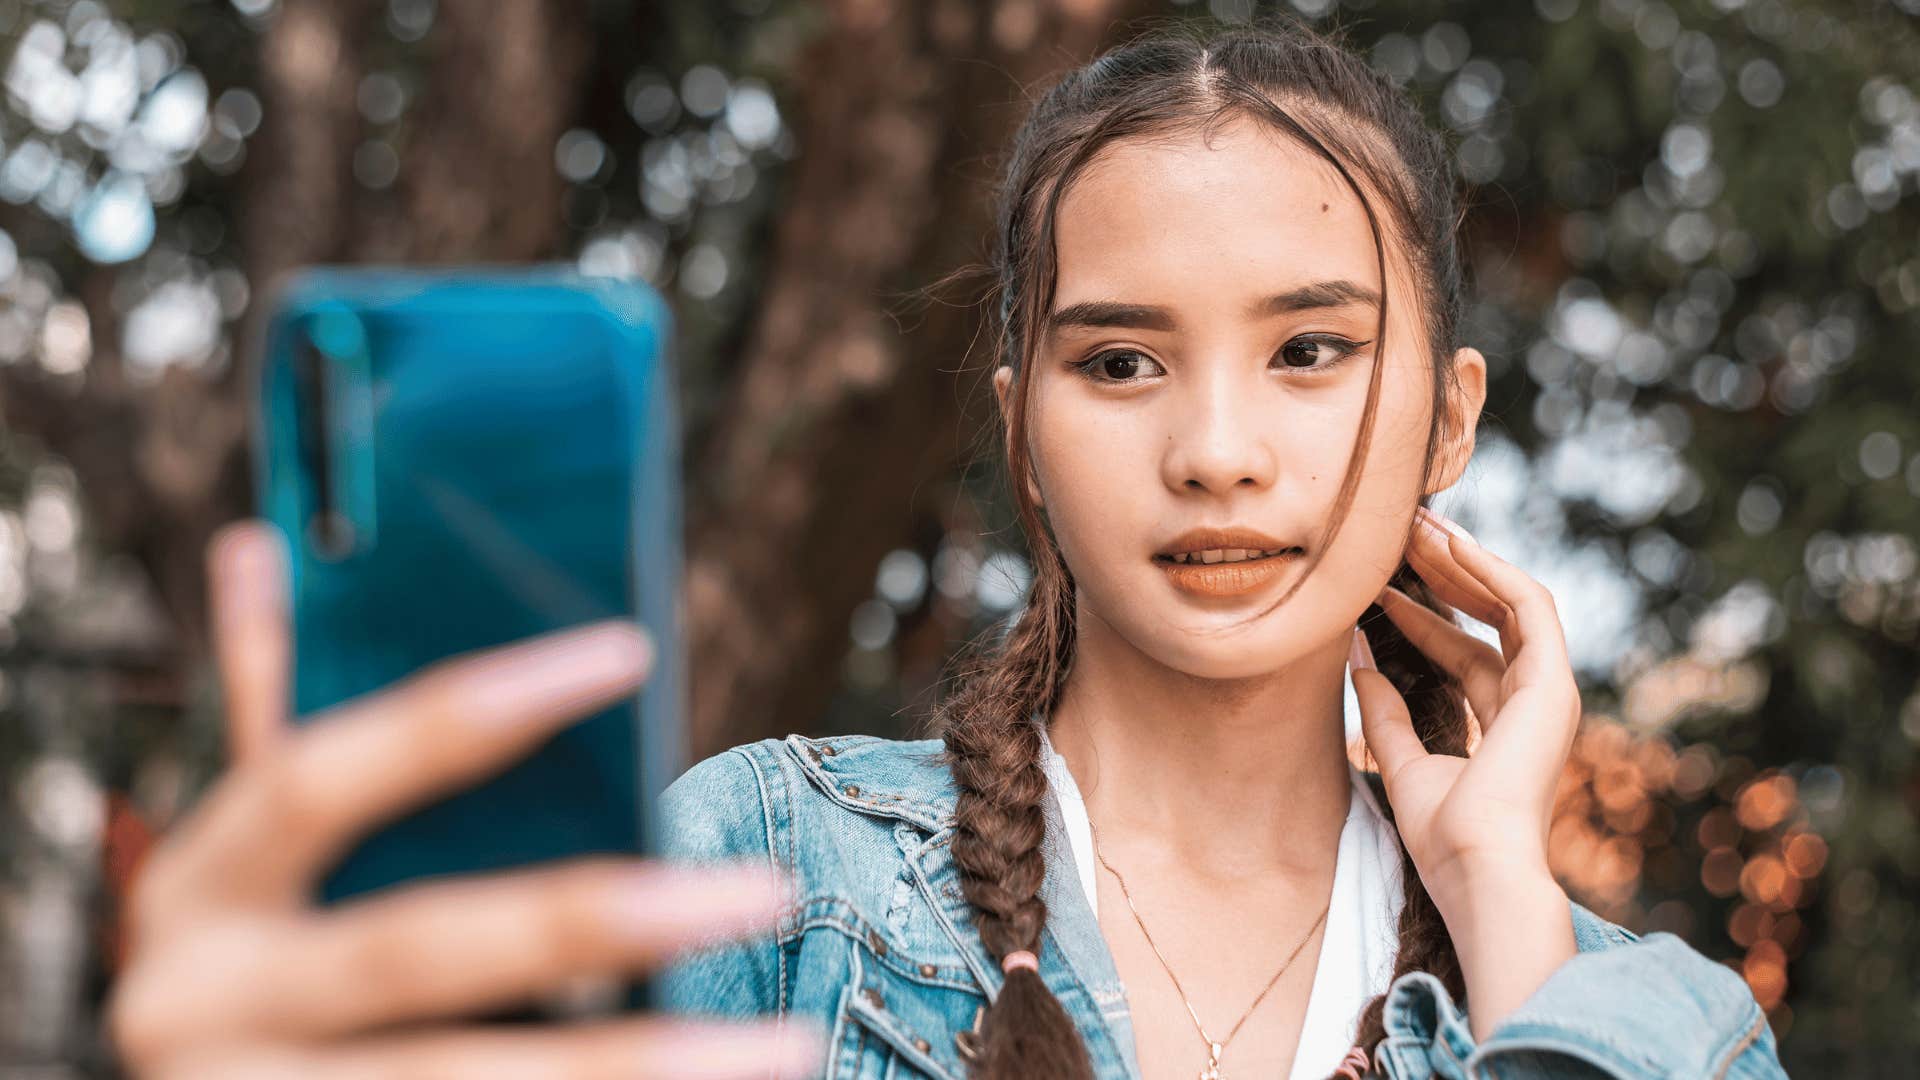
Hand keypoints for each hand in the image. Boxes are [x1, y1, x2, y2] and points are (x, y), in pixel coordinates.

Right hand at [107, 520, 820, 1079]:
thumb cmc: (251, 966)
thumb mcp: (244, 856)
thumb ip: (273, 715)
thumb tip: (267, 541)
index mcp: (196, 887)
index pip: (326, 773)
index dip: (471, 710)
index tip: (625, 650)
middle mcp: (196, 1004)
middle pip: (418, 950)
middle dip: (597, 920)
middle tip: (767, 888)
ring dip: (639, 1063)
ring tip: (788, 1046)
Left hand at [1349, 505, 1578, 1037]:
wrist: (1477, 867)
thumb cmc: (1444, 836)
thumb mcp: (1401, 761)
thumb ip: (1383, 710)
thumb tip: (1356, 657)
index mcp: (1504, 726)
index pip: (1465, 652)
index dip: (1421, 616)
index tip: (1378, 587)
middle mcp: (1532, 703)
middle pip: (1489, 619)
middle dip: (1445, 574)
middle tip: (1403, 533)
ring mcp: (1549, 691)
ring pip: (1510, 600)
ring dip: (1465, 559)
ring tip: (1420, 524)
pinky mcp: (1552, 682)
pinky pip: (1526, 605)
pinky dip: (1489, 570)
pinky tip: (1450, 544)